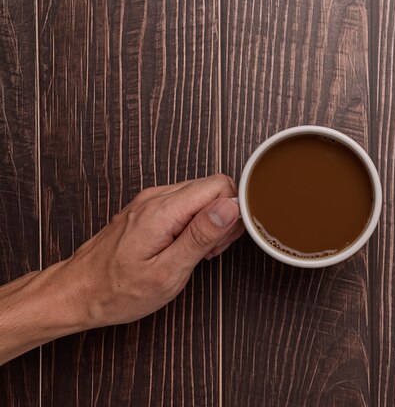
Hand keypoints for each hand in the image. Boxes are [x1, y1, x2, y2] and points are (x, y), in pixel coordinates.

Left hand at [55, 174, 243, 327]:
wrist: (76, 293)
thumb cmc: (116, 291)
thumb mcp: (167, 273)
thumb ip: (201, 236)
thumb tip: (230, 207)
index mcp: (163, 210)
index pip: (219, 185)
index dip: (233, 211)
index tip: (225, 240)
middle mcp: (155, 198)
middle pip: (212, 187)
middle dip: (223, 218)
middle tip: (210, 251)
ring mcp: (149, 201)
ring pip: (200, 195)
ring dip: (209, 222)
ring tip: (196, 253)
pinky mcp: (147, 209)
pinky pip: (184, 204)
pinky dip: (194, 223)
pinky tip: (185, 247)